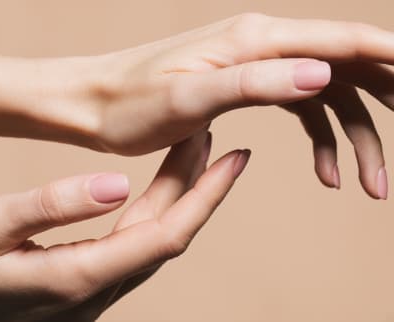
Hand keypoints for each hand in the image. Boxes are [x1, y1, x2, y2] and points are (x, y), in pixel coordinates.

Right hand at [0, 130, 249, 321]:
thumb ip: (51, 206)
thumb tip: (116, 183)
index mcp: (78, 279)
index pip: (166, 234)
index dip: (206, 194)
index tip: (234, 157)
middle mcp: (97, 293)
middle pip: (168, 234)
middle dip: (199, 186)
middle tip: (217, 139)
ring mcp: (94, 295)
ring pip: (154, 239)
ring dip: (179, 195)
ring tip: (193, 151)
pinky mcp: (85, 288)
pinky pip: (135, 246)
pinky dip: (155, 211)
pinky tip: (159, 188)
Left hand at [32, 14, 393, 198]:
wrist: (93, 103)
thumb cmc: (129, 103)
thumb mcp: (187, 97)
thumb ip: (253, 82)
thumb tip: (321, 73)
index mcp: (254, 41)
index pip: (343, 40)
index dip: (392, 59)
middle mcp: (260, 45)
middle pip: (346, 65)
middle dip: (385, 103)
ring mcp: (253, 66)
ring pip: (325, 95)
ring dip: (353, 137)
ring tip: (369, 184)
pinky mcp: (241, 87)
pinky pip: (296, 108)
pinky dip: (318, 139)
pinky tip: (324, 171)